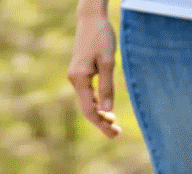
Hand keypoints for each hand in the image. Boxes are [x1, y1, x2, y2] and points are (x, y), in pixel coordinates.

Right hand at [67, 9, 121, 137]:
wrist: (91, 20)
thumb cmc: (101, 38)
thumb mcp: (107, 63)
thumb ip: (107, 88)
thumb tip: (107, 112)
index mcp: (79, 79)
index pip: (88, 109)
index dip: (101, 124)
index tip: (115, 134)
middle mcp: (74, 79)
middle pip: (86, 109)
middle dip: (101, 123)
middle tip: (117, 134)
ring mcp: (76, 76)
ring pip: (87, 102)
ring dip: (100, 116)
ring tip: (114, 126)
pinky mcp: (81, 73)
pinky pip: (87, 94)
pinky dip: (98, 105)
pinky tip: (107, 111)